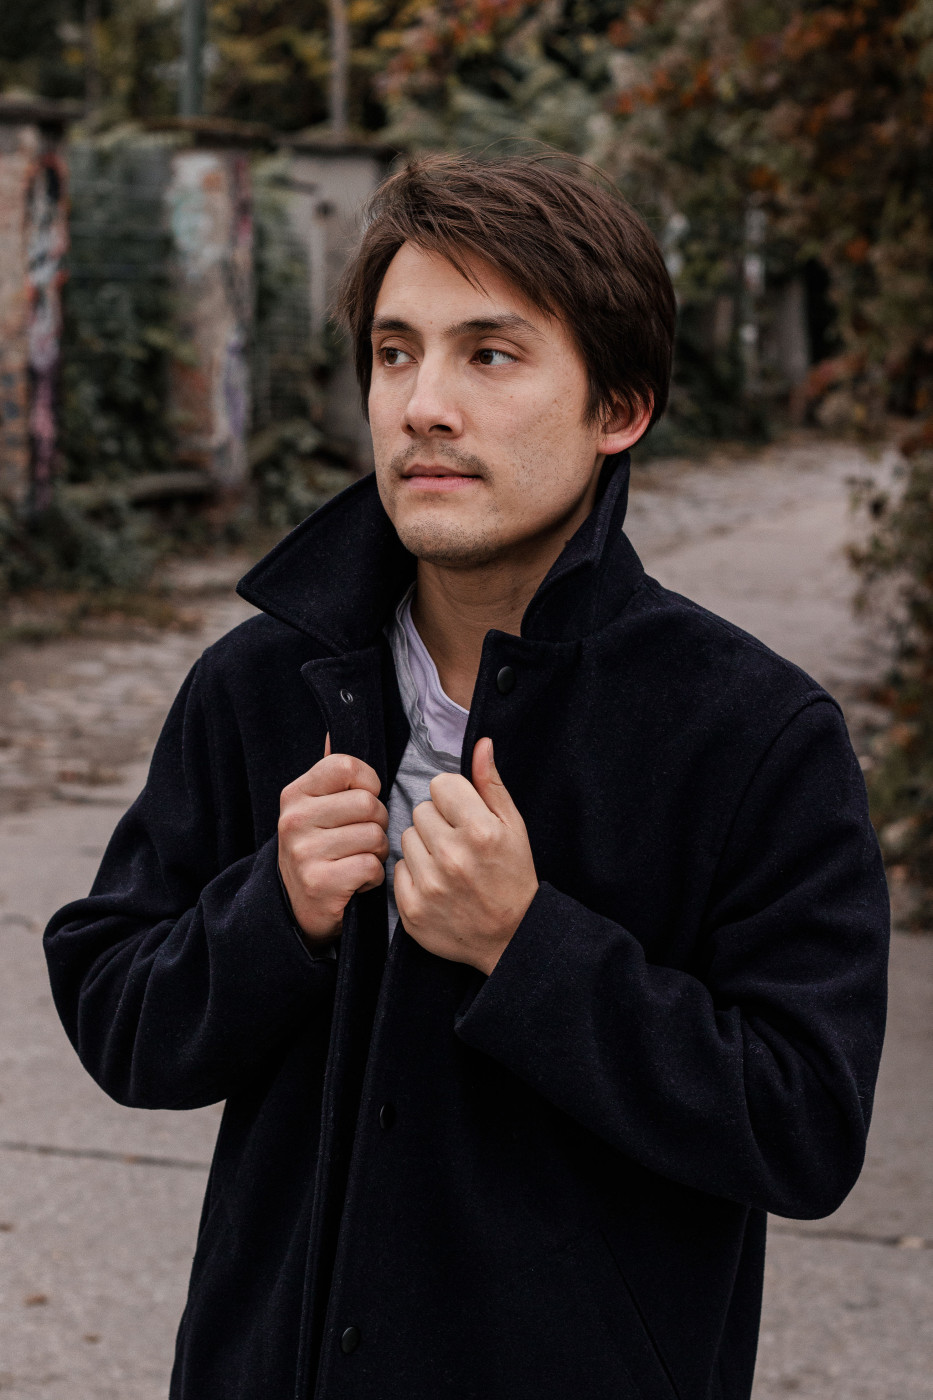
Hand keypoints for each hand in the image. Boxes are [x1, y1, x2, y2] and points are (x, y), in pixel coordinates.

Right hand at [278, 733, 388, 946]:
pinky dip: (373, 876)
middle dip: (377, 823)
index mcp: (295, 794)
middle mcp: (294, 820)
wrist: (295, 906)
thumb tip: (334, 731)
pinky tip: (356, 880)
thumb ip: (329, 772)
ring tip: (358, 858)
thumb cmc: (317, 848)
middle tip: (363, 837)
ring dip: (377, 852)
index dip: (368, 783)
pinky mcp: (319, 883)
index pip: (347, 766)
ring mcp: (304, 853)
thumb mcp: (315, 806)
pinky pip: (371, 866)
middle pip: (368, 804)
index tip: (363, 799)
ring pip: (374, 836)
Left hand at [394, 737, 537, 976]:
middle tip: (457, 844)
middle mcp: (452, 856)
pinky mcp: (412, 908)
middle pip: (421, 809)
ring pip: (406, 837)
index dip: (454, 799)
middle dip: (438, 822)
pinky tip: (436, 884)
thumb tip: (481, 744)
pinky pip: (397, 868)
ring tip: (447, 864)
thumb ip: (491, 784)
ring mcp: (429, 884)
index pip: (441, 785)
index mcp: (480, 831)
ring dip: (423, 846)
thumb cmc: (514, 876)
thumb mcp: (513, 827)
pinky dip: (413, 874)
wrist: (512, 937)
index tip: (465, 816)